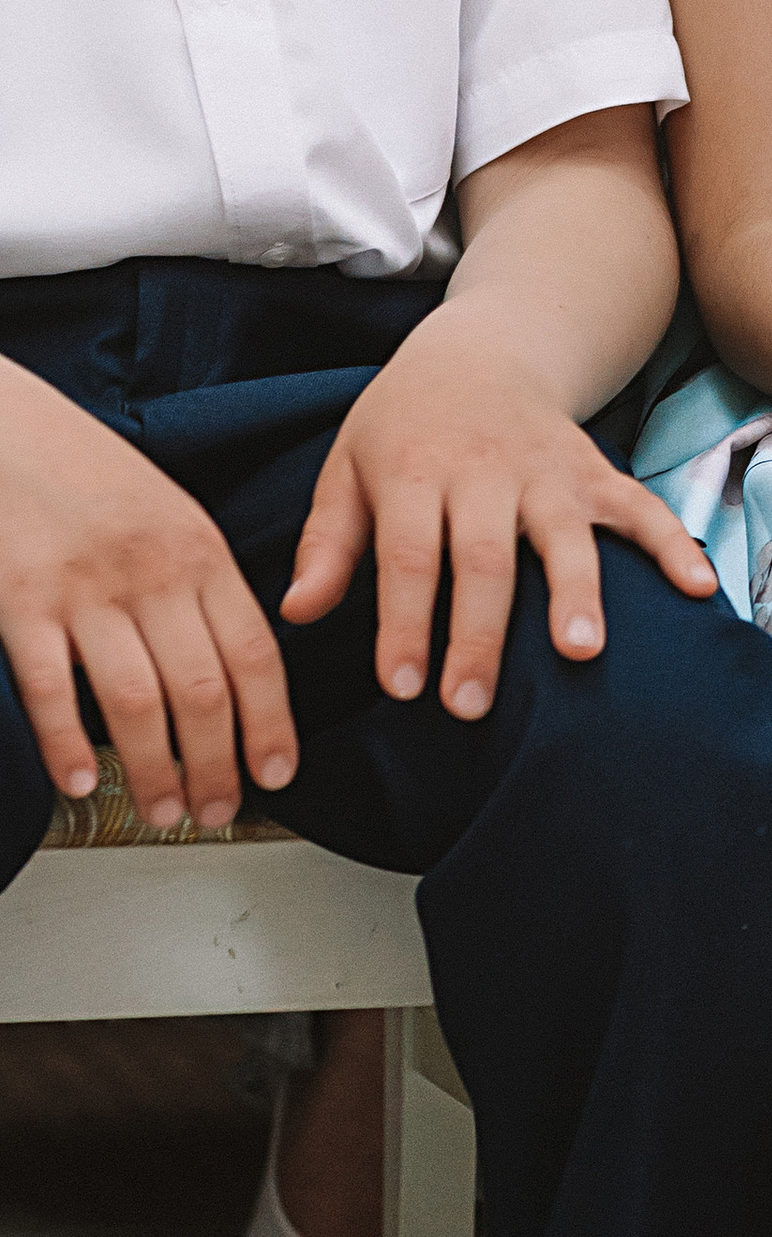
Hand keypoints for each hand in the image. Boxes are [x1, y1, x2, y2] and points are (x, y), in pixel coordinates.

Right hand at [0, 371, 292, 832]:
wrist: (8, 424)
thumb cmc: (87, 473)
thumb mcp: (170, 514)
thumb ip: (202, 585)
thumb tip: (234, 666)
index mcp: (200, 553)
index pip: (255, 655)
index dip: (272, 725)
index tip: (278, 772)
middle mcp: (152, 574)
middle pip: (202, 692)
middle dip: (217, 766)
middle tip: (217, 812)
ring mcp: (84, 591)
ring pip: (136, 703)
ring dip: (154, 771)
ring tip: (162, 812)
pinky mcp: (20, 602)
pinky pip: (53, 689)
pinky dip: (69, 744)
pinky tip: (82, 781)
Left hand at [280, 307, 716, 715]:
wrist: (482, 349)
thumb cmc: (404, 425)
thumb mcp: (348, 467)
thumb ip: (327, 542)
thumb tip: (299, 613)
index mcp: (415, 471)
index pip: (410, 556)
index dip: (405, 623)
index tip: (400, 687)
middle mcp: (485, 472)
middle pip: (485, 559)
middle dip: (479, 635)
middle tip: (469, 705)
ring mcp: (547, 472)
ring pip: (565, 535)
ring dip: (576, 592)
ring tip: (582, 652)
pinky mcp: (594, 473)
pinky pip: (641, 508)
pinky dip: (673, 544)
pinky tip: (699, 589)